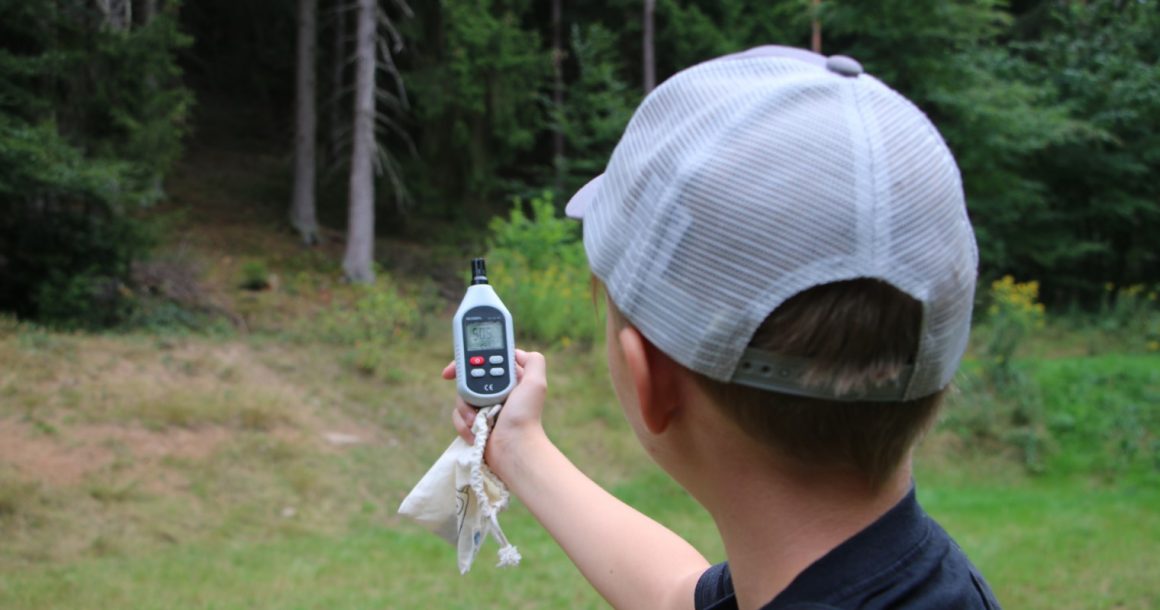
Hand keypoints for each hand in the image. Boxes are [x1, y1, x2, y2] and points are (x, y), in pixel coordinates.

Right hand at [441, 349, 547, 477]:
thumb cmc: (524, 417)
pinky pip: (458, 417)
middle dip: (465, 390)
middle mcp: (497, 393)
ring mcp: (484, 409)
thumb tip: (516, 353)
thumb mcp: (536, 384)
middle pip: (468, 380)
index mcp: (510, 381)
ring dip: (465, 410)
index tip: (454, 368)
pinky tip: (476, 433)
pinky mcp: (475, 424)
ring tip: (478, 421)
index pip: (485, 362)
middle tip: (468, 398)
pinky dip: (464, 425)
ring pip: (461, 398)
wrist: (513, 450)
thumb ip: (533, 362)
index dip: (468, 361)